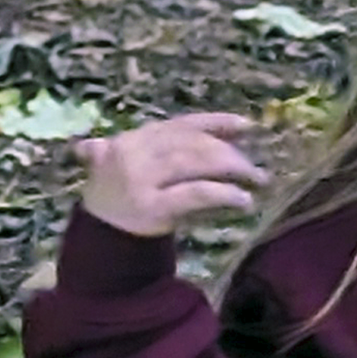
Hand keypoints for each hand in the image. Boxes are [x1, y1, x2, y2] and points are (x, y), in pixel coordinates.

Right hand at [72, 111, 269, 237]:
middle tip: (255, 168)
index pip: (182, 124)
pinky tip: (244, 200)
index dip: (216, 122)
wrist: (100, 235)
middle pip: (192, 143)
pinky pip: (195, 194)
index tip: (248, 125)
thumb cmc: (125, 199)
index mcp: (134, 138)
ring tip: (256, 180)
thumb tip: (226, 128)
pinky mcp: (152, 206)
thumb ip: (173, 148)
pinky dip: (223, 193)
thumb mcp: (143, 165)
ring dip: (232, 170)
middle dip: (229, 152)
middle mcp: (135, 152)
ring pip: (195, 163)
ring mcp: (141, 179)